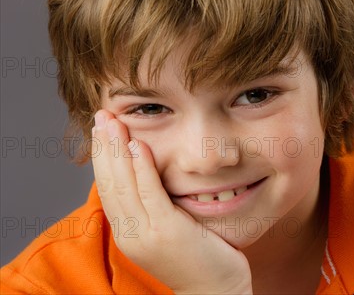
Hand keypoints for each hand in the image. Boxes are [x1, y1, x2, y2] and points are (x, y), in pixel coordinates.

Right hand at [91, 110, 252, 293]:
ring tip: (111, 121)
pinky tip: (136, 144)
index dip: (102, 156)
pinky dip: (140, 167)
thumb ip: (156, 204)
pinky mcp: (166, 232)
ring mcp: (145, 234)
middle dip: (103, 146)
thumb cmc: (198, 257)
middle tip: (101, 114)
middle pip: (109, 182)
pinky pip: (149, 193)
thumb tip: (149, 174)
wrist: (214, 292)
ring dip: (115, 149)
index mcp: (128, 231)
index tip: (101, 128)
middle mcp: (130, 234)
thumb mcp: (169, 228)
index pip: (108, 187)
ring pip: (123, 184)